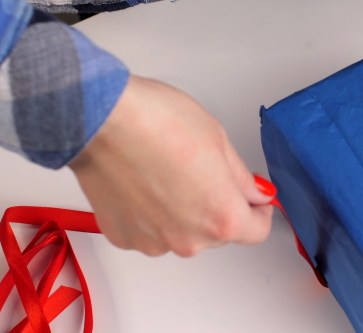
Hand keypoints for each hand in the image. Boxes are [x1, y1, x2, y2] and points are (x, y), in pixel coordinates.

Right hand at [69, 76, 273, 256]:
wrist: (104, 120)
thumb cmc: (157, 122)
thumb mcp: (219, 140)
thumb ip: (241, 177)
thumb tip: (256, 193)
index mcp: (222, 217)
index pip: (257, 230)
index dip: (258, 209)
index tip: (252, 198)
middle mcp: (189, 240)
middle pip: (217, 231)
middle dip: (215, 205)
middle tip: (200, 170)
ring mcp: (154, 242)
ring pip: (180, 232)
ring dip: (180, 211)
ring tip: (165, 171)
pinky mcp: (123, 237)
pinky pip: (148, 230)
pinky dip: (149, 213)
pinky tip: (143, 181)